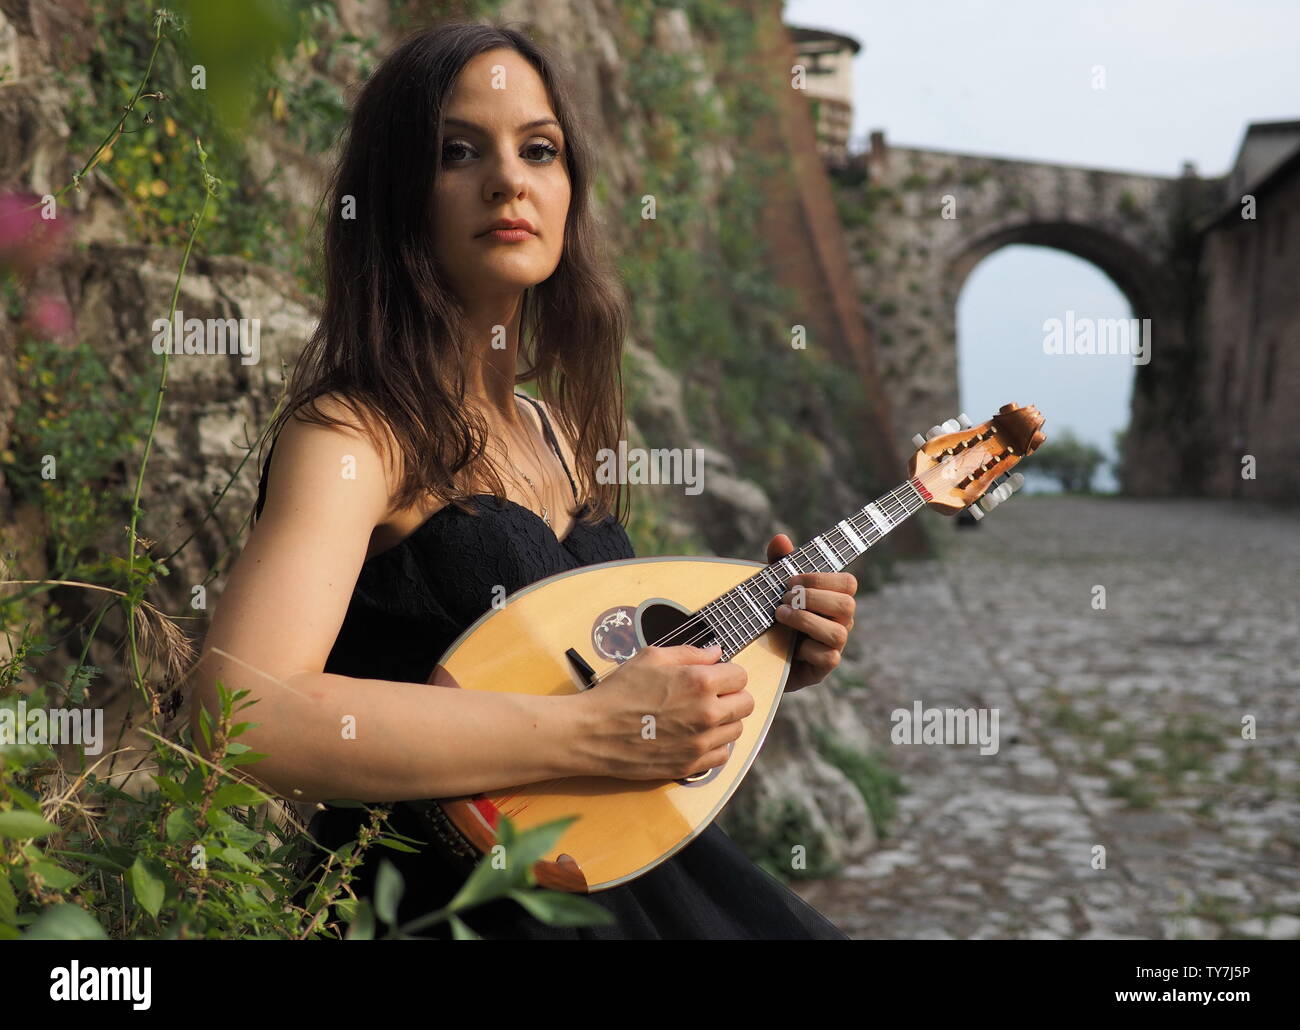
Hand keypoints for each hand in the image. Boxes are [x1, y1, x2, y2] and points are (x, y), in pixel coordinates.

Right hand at [575, 643, 753, 779]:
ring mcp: (700, 742)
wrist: (593, 732)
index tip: (715, 677)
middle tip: (712, 696)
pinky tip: (696, 737)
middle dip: (732, 696)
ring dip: (725, 722)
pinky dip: (715, 746)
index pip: (740, 676)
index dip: (728, 674)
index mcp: (700, 681)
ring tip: (700, 717)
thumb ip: (690, 652)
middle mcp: (707, 713)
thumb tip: (717, 652)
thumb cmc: (619, 691)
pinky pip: (722, 756)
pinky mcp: (691, 765)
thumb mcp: (651, 657)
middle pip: (746, 704)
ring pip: (737, 730)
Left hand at [765, 533, 856, 691]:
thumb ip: (779, 564)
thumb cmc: (773, 616)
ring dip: (806, 620)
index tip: (790, 580)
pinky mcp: (823, 667)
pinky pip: (829, 657)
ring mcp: (833, 646)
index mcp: (832, 599)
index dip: (820, 579)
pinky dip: (808, 648)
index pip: (848, 582)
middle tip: (784, 599)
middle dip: (812, 598)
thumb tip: (781, 539)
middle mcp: (839, 622)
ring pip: (839, 632)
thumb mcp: (773, 587)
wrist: (758, 657)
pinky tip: (790, 644)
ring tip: (781, 615)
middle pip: (847, 604)